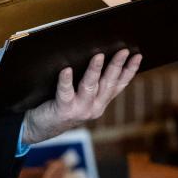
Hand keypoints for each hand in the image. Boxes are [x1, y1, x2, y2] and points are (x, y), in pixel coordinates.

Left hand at [22, 49, 141, 144]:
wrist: (40, 127)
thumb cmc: (60, 104)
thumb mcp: (81, 95)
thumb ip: (90, 82)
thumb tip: (98, 52)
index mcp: (100, 102)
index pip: (119, 84)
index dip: (129, 71)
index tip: (137, 56)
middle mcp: (94, 107)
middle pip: (108, 84)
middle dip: (117, 66)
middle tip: (123, 50)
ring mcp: (80, 110)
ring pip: (90, 87)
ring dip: (95, 71)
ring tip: (98, 56)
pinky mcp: (63, 110)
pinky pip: (65, 92)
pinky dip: (66, 81)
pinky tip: (66, 70)